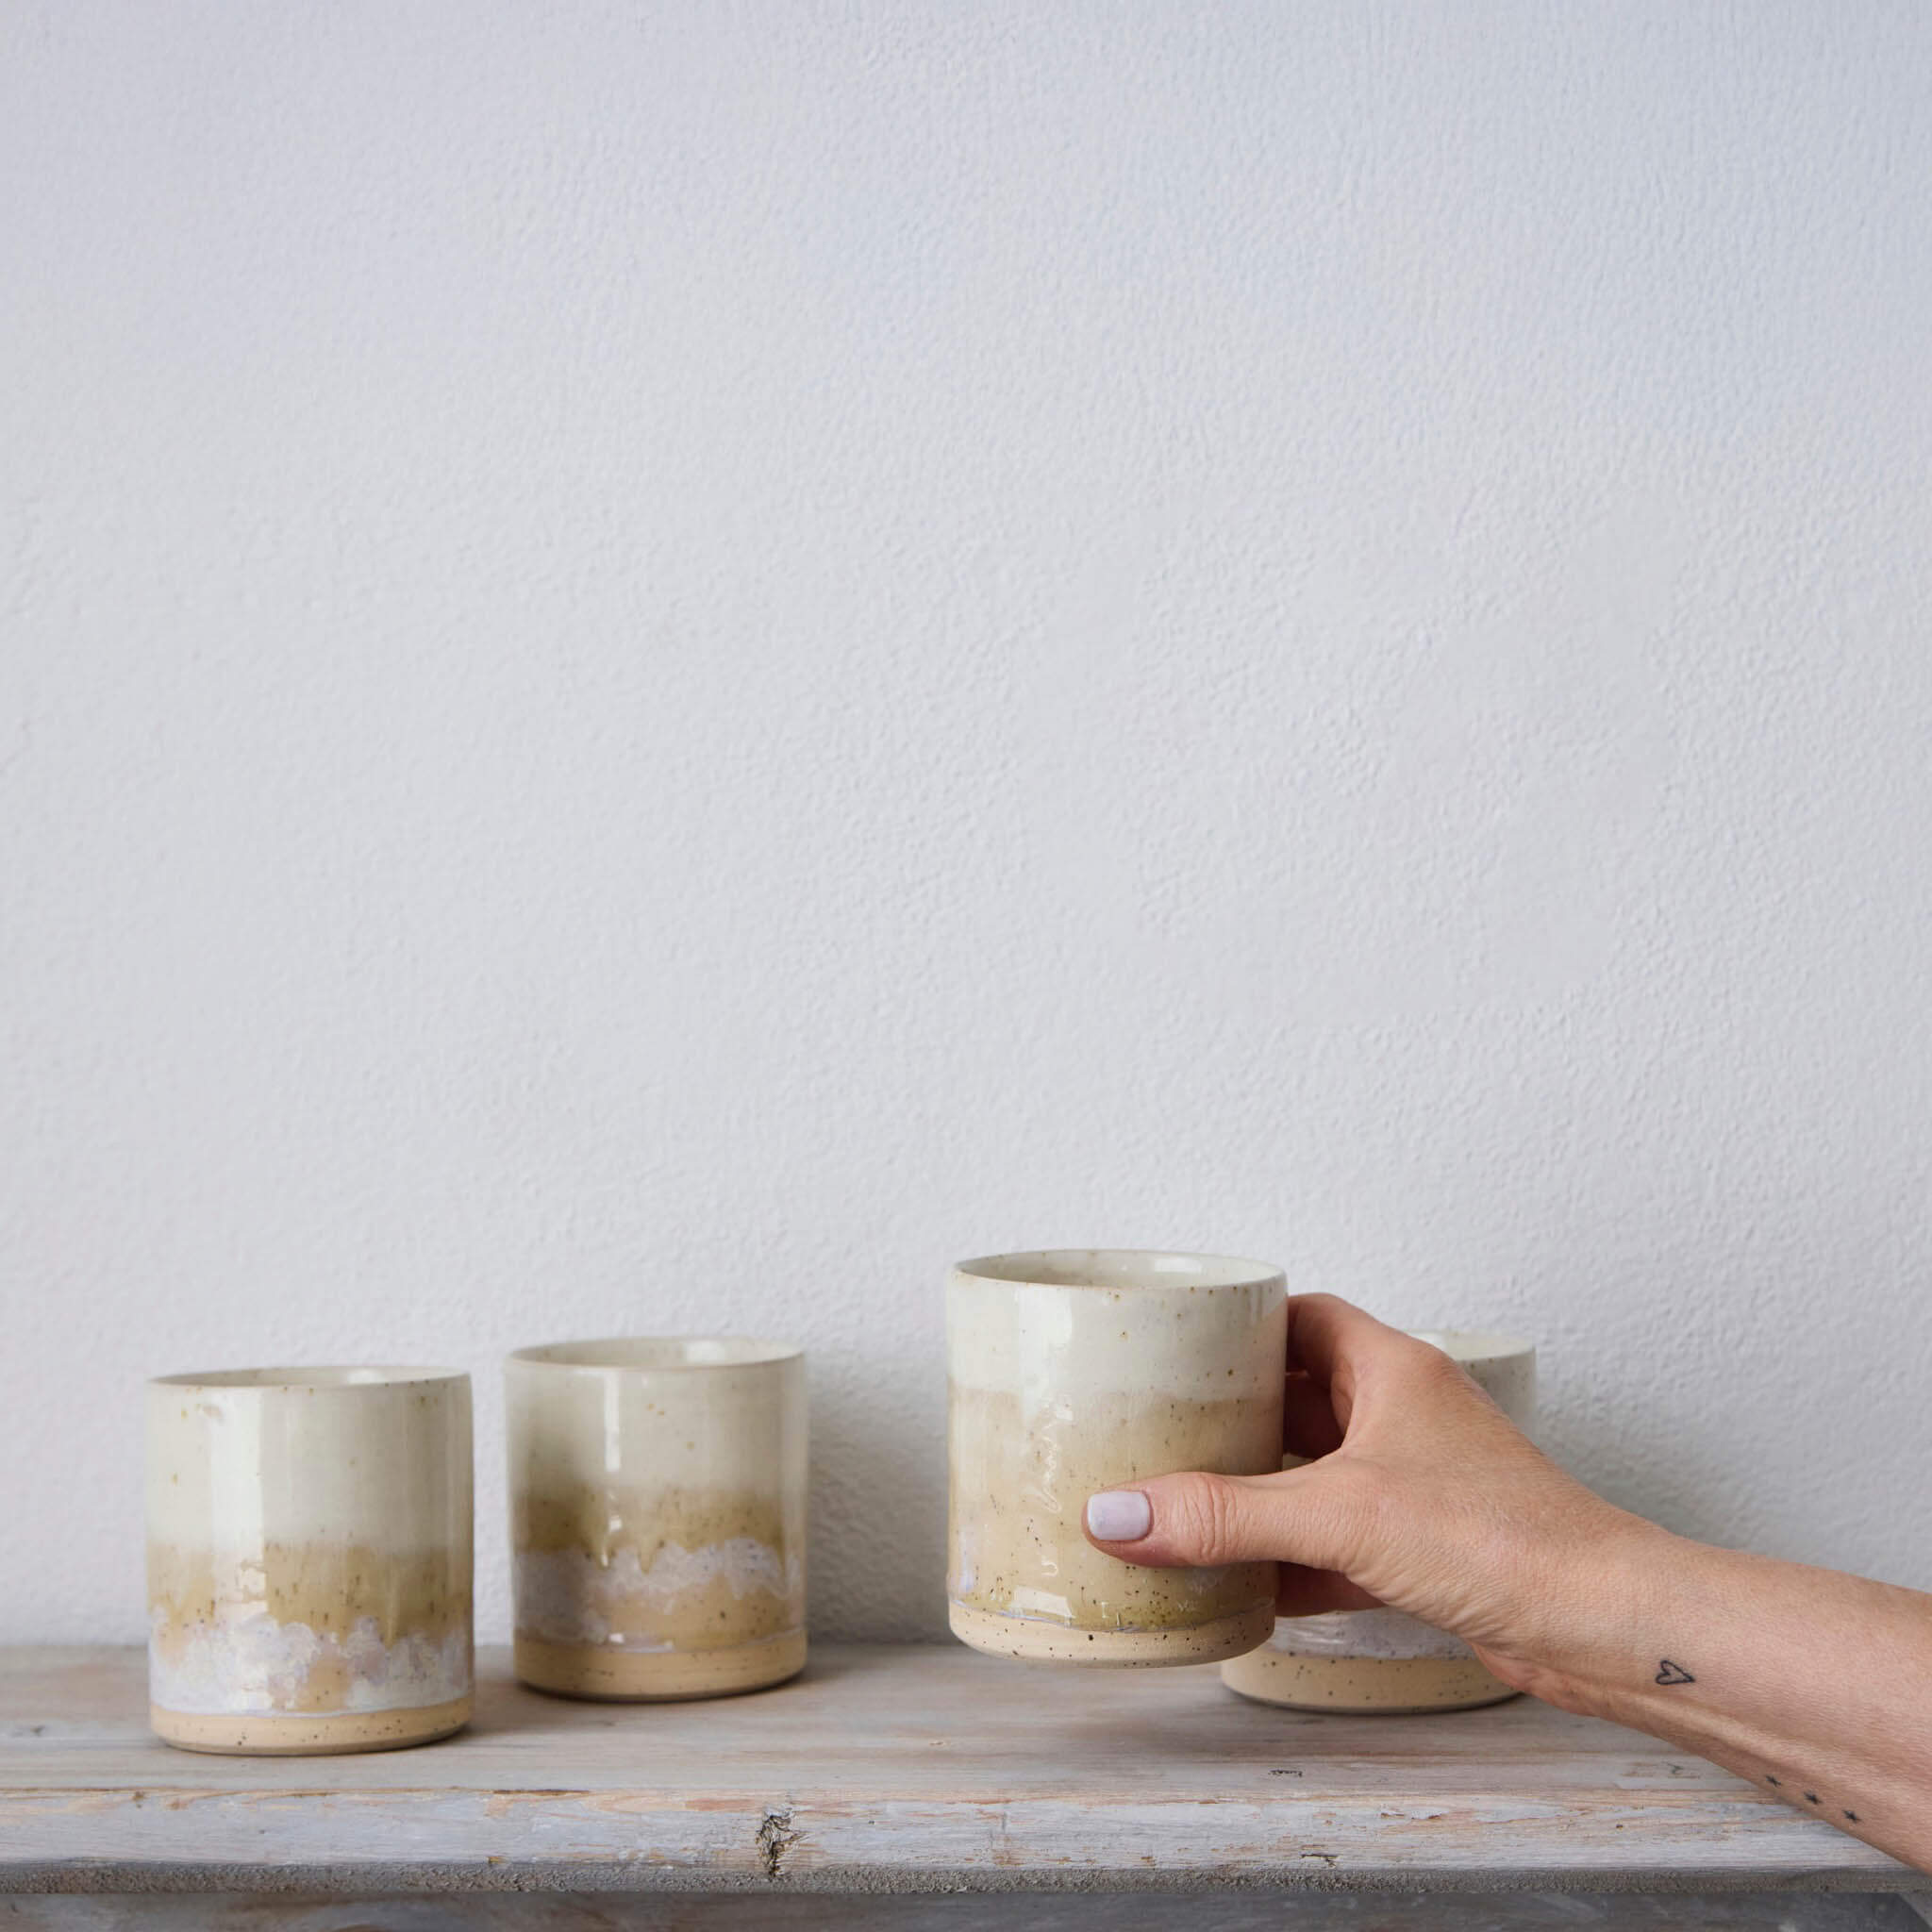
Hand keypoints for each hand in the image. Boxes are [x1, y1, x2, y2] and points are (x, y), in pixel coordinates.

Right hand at [1080, 1292, 1653, 1682]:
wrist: (1603, 1625)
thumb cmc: (1506, 1538)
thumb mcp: (1339, 1514)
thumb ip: (1223, 1515)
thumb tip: (1118, 1511)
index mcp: (1391, 1369)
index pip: (1301, 1317)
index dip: (1239, 1327)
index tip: (1177, 1347)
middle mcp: (1405, 1417)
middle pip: (1299, 1396)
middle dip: (1232, 1416)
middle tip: (1159, 1430)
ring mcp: (1418, 1486)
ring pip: (1315, 1473)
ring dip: (1256, 1491)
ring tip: (1181, 1503)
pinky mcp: (1426, 1552)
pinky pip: (1335, 1543)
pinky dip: (1287, 1560)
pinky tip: (1240, 1585)